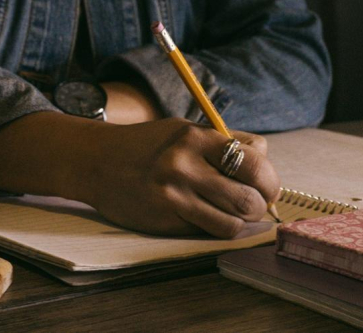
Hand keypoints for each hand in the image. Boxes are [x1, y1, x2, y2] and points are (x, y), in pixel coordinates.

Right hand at [0, 113, 280, 238]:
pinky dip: (217, 228)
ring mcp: (175, 195)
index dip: (267, 174)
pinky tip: (208, 218)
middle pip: (251, 192)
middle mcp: (186, 165)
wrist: (95, 162)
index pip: (254, 157)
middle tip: (258, 203)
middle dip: (262, 200)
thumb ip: (222, 141)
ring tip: (234, 213)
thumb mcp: (182, 130)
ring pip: (235, 220)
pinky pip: (208, 231)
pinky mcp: (165, 220)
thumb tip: (264, 159)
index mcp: (196, 136)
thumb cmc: (147, 146)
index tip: (265, 182)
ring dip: (242, 220)